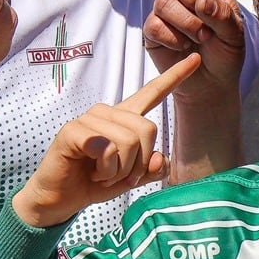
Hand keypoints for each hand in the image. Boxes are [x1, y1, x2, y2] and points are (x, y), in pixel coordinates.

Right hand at [13, 54, 201, 226]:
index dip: (175, 77)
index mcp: (125, 119)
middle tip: (118, 175)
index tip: (196, 59)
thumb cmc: (95, 183)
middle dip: (138, 163)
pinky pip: (106, 150)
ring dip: (119, 171)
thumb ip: (151, 169)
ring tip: (101, 174)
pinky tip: (90, 172)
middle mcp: (108, 113)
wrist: (61, 198)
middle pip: (148, 129)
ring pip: (128, 142)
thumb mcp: (132, 178)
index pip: (153, 93)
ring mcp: (90, 119)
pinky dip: (104, 171)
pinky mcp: (74, 131)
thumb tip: (160, 158)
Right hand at [142, 0, 245, 101]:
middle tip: (207, 22)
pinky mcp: (152, 29)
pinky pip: (157, 24)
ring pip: (166, 1)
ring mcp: (165, 8)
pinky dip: (175, 39)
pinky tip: (184, 48)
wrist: (211, 84)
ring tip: (199, 39)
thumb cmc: (226, 52)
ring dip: (188, 24)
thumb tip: (202, 5)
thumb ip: (222, 15)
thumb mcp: (235, 31)